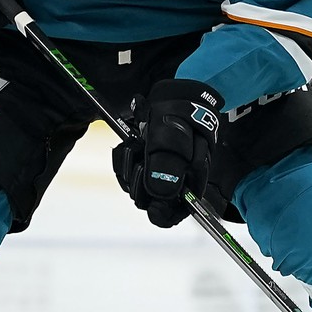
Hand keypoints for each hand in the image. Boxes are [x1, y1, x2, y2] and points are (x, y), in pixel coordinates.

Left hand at [112, 78, 222, 227]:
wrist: (173, 96)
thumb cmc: (181, 118)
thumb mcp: (175, 140)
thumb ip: (167, 168)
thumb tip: (159, 195)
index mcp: (188, 184)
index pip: (172, 214)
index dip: (161, 214)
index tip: (152, 204)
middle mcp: (170, 182)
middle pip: (147, 200)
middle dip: (139, 181)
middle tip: (141, 158)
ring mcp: (155, 172)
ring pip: (133, 185)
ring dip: (130, 166)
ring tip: (138, 145)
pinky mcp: (142, 162)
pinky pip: (125, 170)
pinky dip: (124, 158)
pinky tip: (131, 143)